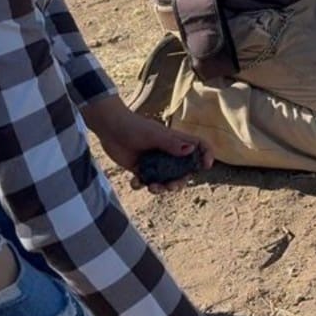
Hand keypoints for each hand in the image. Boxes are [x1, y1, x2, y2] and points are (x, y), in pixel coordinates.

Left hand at [85, 97, 214, 193]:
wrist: (109, 128)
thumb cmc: (133, 126)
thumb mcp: (153, 135)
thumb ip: (171, 144)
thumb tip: (192, 151)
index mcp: (176, 141)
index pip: (198, 146)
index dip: (206, 155)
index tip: (206, 167)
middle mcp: (168, 153)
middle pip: (183, 172)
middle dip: (179, 183)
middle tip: (170, 187)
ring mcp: (155, 162)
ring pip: (165, 180)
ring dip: (161, 188)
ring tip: (151, 188)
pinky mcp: (141, 169)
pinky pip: (146, 182)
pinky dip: (141, 185)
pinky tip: (134, 182)